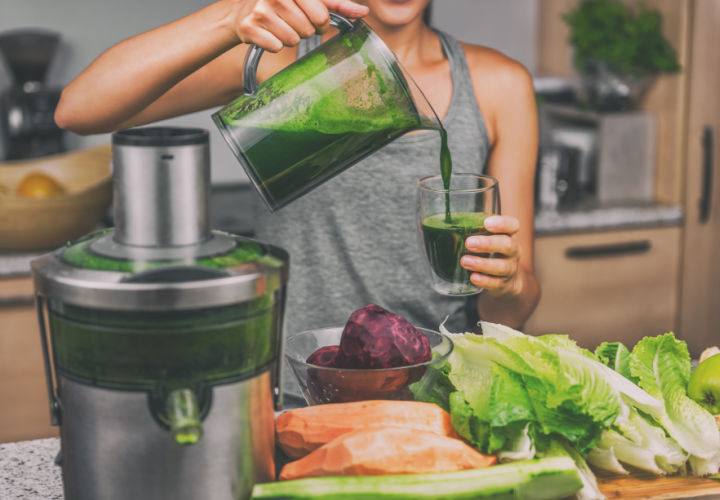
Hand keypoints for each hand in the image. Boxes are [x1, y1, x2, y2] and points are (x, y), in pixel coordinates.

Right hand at [232, 0, 368, 51]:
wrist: (244, 13)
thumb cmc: (283, 6)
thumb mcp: (309, 0)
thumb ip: (336, 5)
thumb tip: (363, 12)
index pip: (321, 14)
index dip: (321, 22)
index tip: (313, 19)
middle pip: (308, 29)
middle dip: (305, 31)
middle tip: (294, 23)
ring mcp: (260, 11)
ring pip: (292, 40)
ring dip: (290, 38)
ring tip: (280, 28)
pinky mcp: (249, 28)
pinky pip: (276, 46)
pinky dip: (275, 45)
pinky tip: (269, 35)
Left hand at [460, 215, 521, 296]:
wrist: (505, 280)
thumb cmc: (491, 253)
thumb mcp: (488, 239)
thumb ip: (474, 231)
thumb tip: (445, 225)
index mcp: (509, 235)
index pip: (512, 225)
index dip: (502, 223)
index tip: (486, 223)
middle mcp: (513, 251)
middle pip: (507, 245)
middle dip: (487, 244)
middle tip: (469, 243)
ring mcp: (510, 269)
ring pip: (501, 266)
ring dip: (481, 263)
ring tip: (464, 261)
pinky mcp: (503, 284)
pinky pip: (495, 283)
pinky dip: (484, 281)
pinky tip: (473, 277)